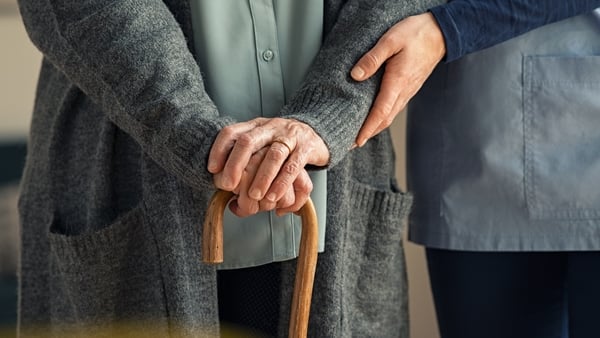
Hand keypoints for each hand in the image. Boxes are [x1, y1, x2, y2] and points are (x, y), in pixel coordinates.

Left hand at [208, 117, 328, 212]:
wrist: (317, 132)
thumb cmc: (283, 144)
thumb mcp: (262, 145)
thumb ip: (245, 162)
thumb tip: (228, 193)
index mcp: (255, 126)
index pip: (231, 132)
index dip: (219, 149)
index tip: (212, 169)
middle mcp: (270, 128)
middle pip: (248, 141)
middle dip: (236, 165)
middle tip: (228, 185)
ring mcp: (289, 136)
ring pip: (273, 155)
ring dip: (262, 178)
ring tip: (254, 196)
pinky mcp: (306, 148)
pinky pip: (293, 166)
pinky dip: (282, 183)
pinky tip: (274, 196)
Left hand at [351, 12, 445, 146]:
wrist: (440, 33)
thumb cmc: (416, 34)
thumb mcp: (391, 40)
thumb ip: (373, 58)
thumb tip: (355, 75)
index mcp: (397, 82)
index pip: (380, 112)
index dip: (367, 129)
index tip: (356, 141)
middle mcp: (404, 91)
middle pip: (384, 120)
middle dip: (367, 134)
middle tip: (350, 144)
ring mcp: (408, 91)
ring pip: (389, 116)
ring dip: (374, 128)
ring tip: (358, 135)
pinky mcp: (408, 88)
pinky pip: (393, 108)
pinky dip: (382, 118)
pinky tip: (373, 118)